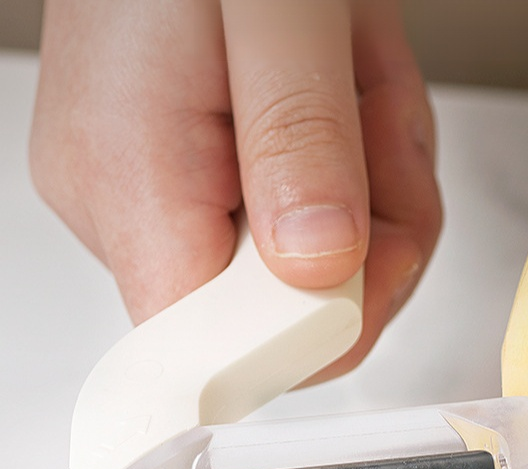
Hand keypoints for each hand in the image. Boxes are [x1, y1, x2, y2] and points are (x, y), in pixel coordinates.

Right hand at [30, 0, 441, 379]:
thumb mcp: (284, 11)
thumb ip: (301, 143)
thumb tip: (321, 267)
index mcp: (134, 182)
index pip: (216, 355)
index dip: (312, 332)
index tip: (368, 259)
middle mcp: (129, 210)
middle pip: (283, 317)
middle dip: (370, 238)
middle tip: (377, 135)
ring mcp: (159, 204)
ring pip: (309, 275)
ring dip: (371, 193)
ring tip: (356, 92)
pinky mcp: (193, 190)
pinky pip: (303, 233)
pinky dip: (354, 178)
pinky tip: (344, 104)